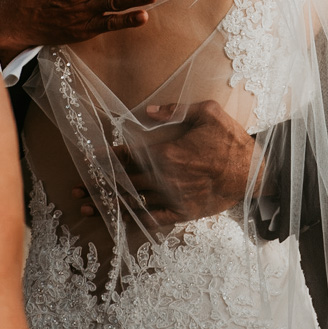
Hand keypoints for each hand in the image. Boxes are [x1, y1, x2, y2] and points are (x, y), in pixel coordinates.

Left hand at [75, 100, 254, 227]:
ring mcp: (173, 197)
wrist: (252, 173)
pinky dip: (135, 218)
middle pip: (124, 181)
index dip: (105, 159)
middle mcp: (165, 178)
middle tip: (75, 189)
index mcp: (167, 153)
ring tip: (85, 208)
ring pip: (134, 201)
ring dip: (108, 204)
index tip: (86, 160)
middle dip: (97, 184)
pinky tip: (121, 218)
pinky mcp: (183, 212)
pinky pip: (154, 217)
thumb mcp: (207, 112)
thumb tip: (149, 109)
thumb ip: (176, 110)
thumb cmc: (230, 140)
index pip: (128, 156)